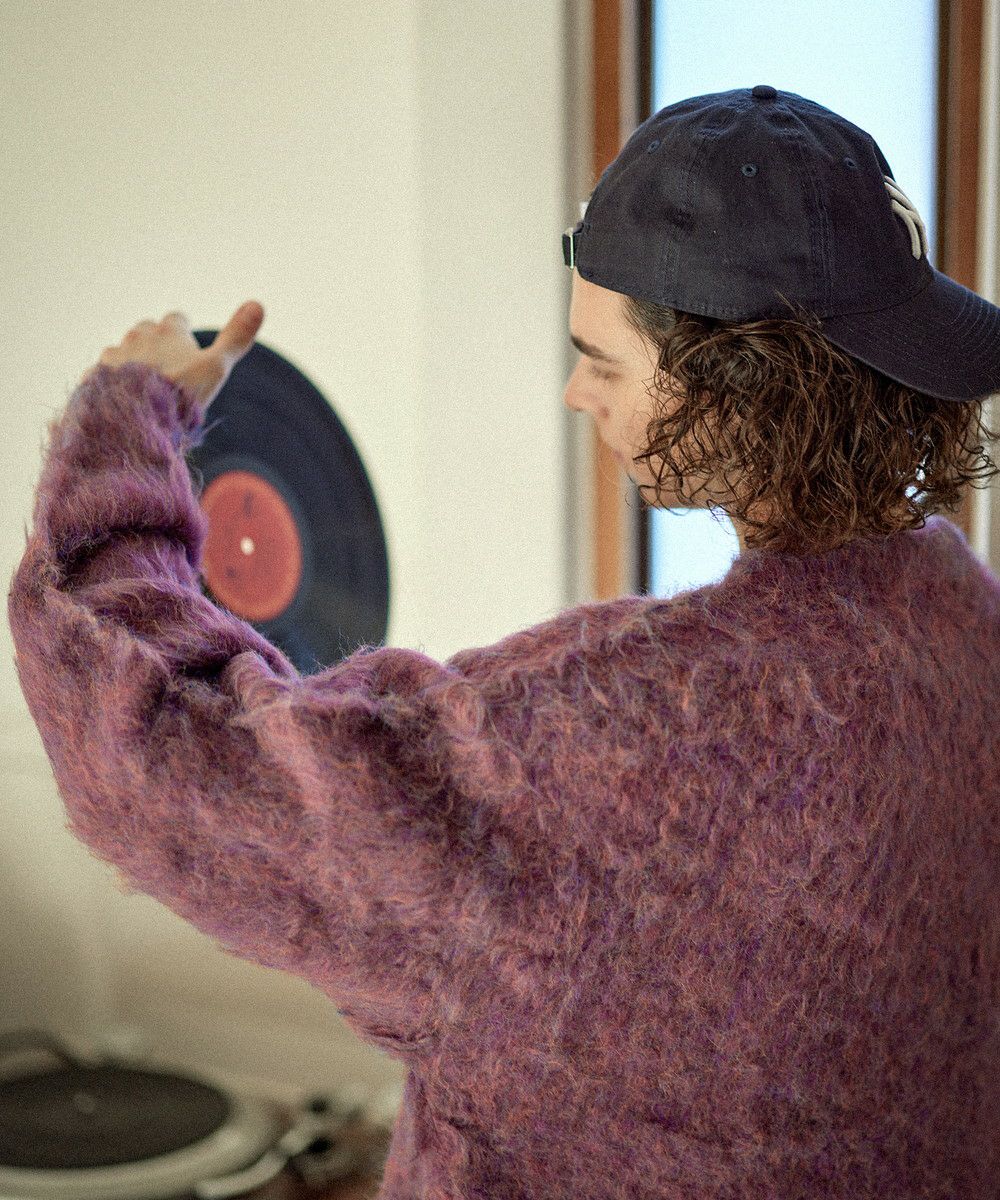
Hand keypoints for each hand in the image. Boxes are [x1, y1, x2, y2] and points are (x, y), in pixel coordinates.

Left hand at [80, 300, 264, 409]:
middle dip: (156, 345)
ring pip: (125, 351)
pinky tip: (122, 398)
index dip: (184, 333)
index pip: (177, 319)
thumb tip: (259, 304)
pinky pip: (104, 372)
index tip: (188, 347)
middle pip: (148, 331)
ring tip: (144, 390)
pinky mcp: (97, 374)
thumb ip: (236, 338)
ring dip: (133, 363)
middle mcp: (139, 335)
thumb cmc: (181, 392)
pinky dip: (113, 381)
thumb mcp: (217, 367)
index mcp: (168, 331)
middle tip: (168, 371)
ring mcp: (116, 354)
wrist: (138, 418)